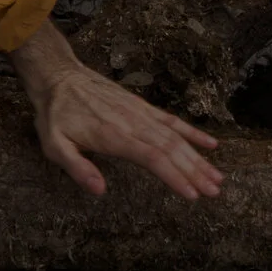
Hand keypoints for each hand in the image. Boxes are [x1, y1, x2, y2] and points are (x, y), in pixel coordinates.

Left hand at [10, 22, 222, 199]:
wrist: (59, 75)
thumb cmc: (55, 114)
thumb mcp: (54, 144)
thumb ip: (77, 168)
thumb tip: (100, 190)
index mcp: (114, 135)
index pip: (152, 158)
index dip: (174, 177)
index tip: (193, 195)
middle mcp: (132, 123)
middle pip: (171, 149)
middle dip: (195, 172)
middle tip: (215, 192)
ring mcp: (140, 113)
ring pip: (175, 137)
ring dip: (198, 157)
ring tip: (217, 178)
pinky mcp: (142, 107)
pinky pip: (171, 120)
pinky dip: (192, 132)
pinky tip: (211, 144)